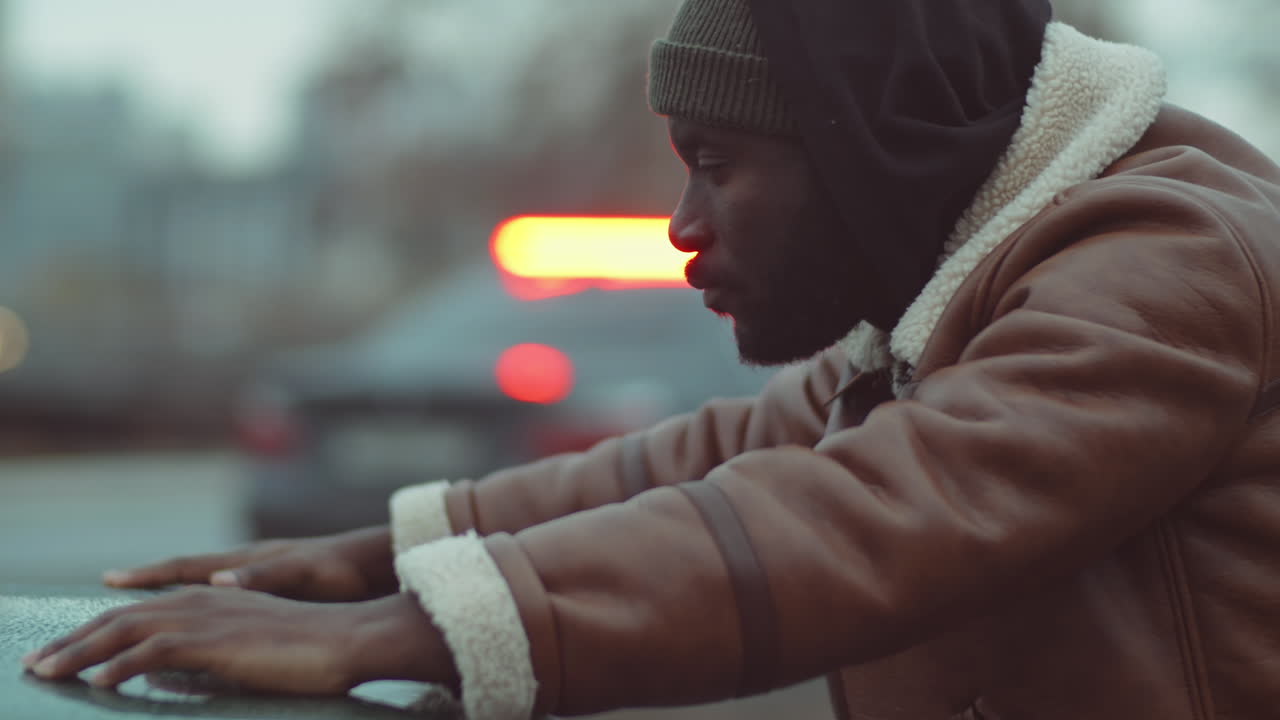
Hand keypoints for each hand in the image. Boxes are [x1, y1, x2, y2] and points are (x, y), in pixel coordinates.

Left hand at [21, 588, 457, 694]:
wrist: (347, 634)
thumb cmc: (312, 646)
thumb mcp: (255, 644)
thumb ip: (217, 649)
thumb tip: (184, 669)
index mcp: (216, 596)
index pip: (148, 608)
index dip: (104, 626)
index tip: (70, 643)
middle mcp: (204, 597)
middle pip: (124, 615)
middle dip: (76, 637)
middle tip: (38, 661)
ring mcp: (207, 615)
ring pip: (126, 629)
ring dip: (80, 651)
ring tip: (47, 671)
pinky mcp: (213, 638)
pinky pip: (151, 652)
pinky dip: (118, 666)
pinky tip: (97, 683)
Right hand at [102, 526, 396, 601]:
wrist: (374, 564)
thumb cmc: (341, 570)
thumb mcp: (303, 573)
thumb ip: (263, 577)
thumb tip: (217, 580)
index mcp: (247, 561)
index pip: (187, 565)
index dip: (149, 574)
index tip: (112, 578)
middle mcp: (245, 564)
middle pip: (186, 570)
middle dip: (148, 578)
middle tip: (109, 585)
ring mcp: (257, 572)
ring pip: (202, 579)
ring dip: (171, 589)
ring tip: (140, 598)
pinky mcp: (271, 585)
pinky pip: (223, 590)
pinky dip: (201, 596)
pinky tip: (196, 608)